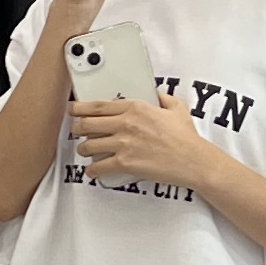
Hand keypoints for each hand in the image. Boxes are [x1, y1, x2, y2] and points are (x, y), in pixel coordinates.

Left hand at [68, 88, 218, 193]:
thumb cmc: (186, 137)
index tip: (72, 108)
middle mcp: (125, 123)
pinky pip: (98, 167)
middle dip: (77, 128)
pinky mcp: (125, 163)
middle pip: (87, 124)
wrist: (193, 160)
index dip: (80, 107)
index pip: (99, 106)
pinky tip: (93, 171)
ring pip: (88, 145)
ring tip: (86, 151)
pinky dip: (93, 171)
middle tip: (76, 131)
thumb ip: (164, 97)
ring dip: (84, 149)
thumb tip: (158, 92)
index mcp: (135, 108)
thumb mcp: (177, 108)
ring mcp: (123, 144)